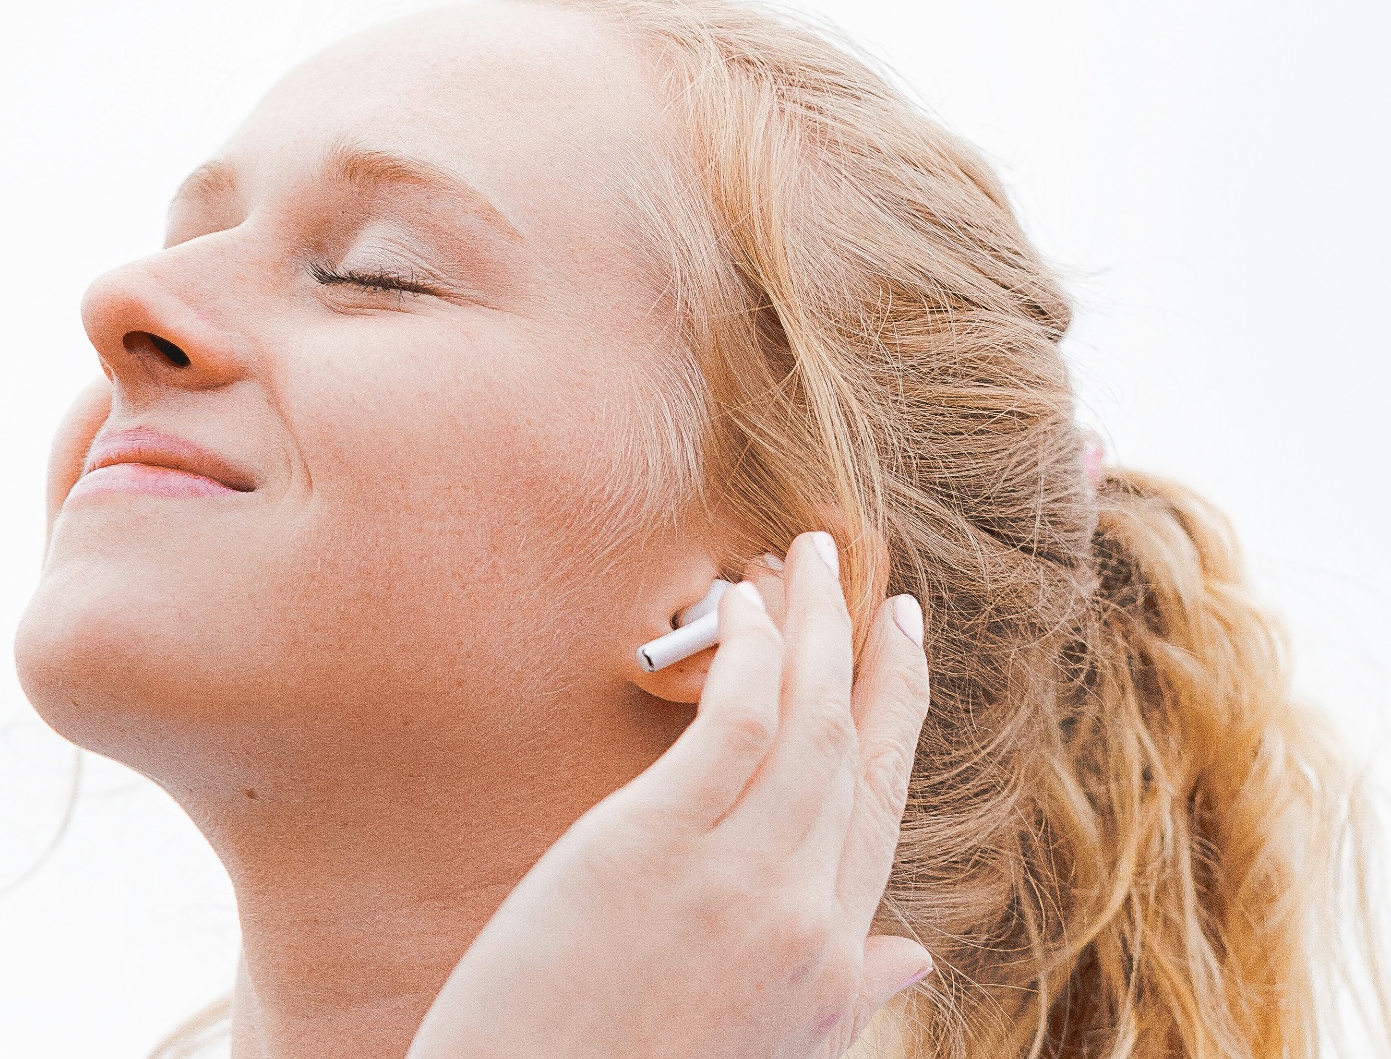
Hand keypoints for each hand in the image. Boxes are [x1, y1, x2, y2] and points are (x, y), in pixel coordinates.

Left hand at [408, 532, 931, 1058]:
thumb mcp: (766, 1049)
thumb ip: (842, 994)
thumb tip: (911, 956)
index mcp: (831, 967)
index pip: (883, 811)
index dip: (899, 720)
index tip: (900, 653)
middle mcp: (805, 917)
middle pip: (860, 754)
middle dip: (872, 657)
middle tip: (874, 583)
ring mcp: (738, 880)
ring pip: (809, 723)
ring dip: (817, 626)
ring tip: (811, 555)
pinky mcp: (653, 845)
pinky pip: (732, 725)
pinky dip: (749, 654)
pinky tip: (743, 603)